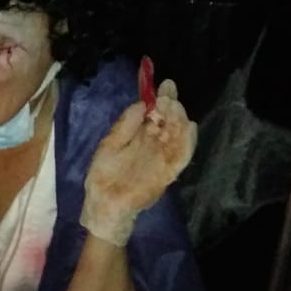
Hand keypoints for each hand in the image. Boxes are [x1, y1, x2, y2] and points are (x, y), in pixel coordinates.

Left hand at [81, 77, 197, 245]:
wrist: (102, 206)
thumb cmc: (102, 177)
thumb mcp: (109, 146)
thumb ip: (124, 126)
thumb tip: (142, 103)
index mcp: (141, 136)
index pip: (156, 113)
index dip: (161, 99)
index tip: (163, 84)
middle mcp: (155, 145)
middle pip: (170, 121)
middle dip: (171, 105)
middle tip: (168, 93)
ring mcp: (163, 158)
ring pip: (179, 135)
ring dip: (179, 119)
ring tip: (174, 105)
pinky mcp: (167, 173)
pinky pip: (182, 156)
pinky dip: (187, 142)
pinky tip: (188, 127)